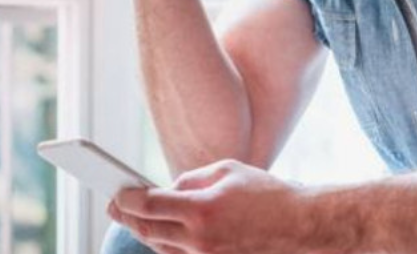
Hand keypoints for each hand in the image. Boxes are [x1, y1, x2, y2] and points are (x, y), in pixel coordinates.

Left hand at [108, 159, 311, 253]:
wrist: (301, 226)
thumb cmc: (266, 193)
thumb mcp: (227, 171)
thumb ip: (191, 180)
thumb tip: (168, 189)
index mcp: (202, 210)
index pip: (149, 206)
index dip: (126, 199)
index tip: (115, 192)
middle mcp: (200, 240)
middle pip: (149, 231)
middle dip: (127, 217)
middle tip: (115, 204)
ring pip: (163, 248)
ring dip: (148, 231)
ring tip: (137, 217)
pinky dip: (170, 244)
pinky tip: (165, 232)